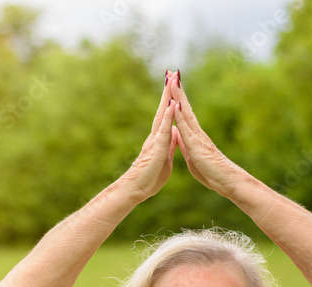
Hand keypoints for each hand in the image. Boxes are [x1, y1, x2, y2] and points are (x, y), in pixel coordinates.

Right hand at [118, 71, 179, 202]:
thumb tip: (174, 136)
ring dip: (167, 96)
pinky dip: (169, 115)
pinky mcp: (158, 147)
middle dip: (168, 91)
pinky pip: (165, 128)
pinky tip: (173, 103)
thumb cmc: (149, 178)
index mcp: (160, 139)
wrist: (137, 190)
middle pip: (164, 108)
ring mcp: (156, 139)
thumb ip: (170, 146)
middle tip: (171, 72)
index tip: (173, 84)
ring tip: (171, 79)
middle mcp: (156, 135)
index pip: (166, 115)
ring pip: (163, 113)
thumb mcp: (165, 159)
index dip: (170, 100)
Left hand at [169, 72, 246, 198]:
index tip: (171, 84)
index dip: (176, 99)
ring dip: (178, 96)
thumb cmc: (212, 172)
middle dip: (177, 90)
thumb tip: (178, 136)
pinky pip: (187, 129)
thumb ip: (185, 145)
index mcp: (193, 135)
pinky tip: (176, 105)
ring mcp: (197, 137)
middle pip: (184, 106)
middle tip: (171, 72)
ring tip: (173, 80)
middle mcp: (196, 132)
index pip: (183, 113)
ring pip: (186, 113)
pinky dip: (180, 117)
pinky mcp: (197, 146)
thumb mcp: (192, 156)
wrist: (227, 182)